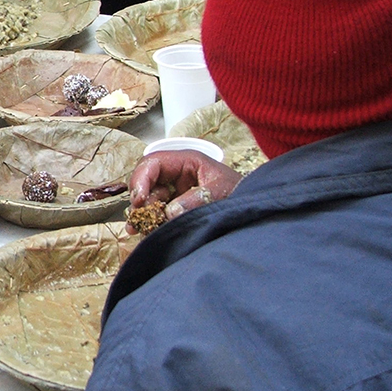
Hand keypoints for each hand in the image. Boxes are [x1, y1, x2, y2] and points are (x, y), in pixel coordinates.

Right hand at [127, 150, 241, 230]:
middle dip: (139, 197)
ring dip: (142, 211)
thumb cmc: (241, 190)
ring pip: (150, 196)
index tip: (139, 199)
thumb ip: (197, 200)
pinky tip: (145, 230)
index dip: (142, 179)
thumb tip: (170, 212)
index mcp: (186, 160)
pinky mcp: (178, 203)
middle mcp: (177, 172)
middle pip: (147, 179)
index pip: (154, 162)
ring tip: (136, 228)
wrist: (255, 204)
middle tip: (136, 217)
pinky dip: (151, 218)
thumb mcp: (221, 192)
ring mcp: (177, 187)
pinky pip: (159, 208)